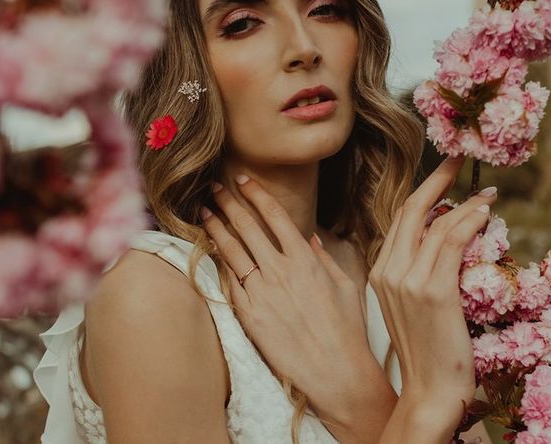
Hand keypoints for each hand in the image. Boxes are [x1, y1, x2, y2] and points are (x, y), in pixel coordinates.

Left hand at [201, 176, 393, 437]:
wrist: (336, 370)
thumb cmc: (346, 328)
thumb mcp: (343, 284)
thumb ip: (324, 258)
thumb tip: (311, 240)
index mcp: (305, 259)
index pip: (274, 215)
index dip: (256, 194)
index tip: (243, 180)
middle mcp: (280, 270)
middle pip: (247, 227)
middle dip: (228, 203)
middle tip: (214, 187)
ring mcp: (262, 293)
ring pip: (232, 251)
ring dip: (216, 228)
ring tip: (204, 212)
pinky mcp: (250, 315)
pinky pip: (230, 283)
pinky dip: (220, 264)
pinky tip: (210, 252)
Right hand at [368, 156, 497, 427]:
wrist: (430, 392)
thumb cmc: (427, 351)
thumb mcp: (411, 306)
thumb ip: (417, 273)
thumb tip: (440, 241)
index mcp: (380, 272)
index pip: (401, 220)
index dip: (423, 192)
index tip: (442, 174)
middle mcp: (388, 271)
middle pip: (411, 210)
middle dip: (436, 180)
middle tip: (458, 160)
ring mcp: (408, 280)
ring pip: (436, 224)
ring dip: (464, 202)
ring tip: (487, 193)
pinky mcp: (433, 291)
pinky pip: (452, 242)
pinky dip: (470, 220)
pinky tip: (485, 211)